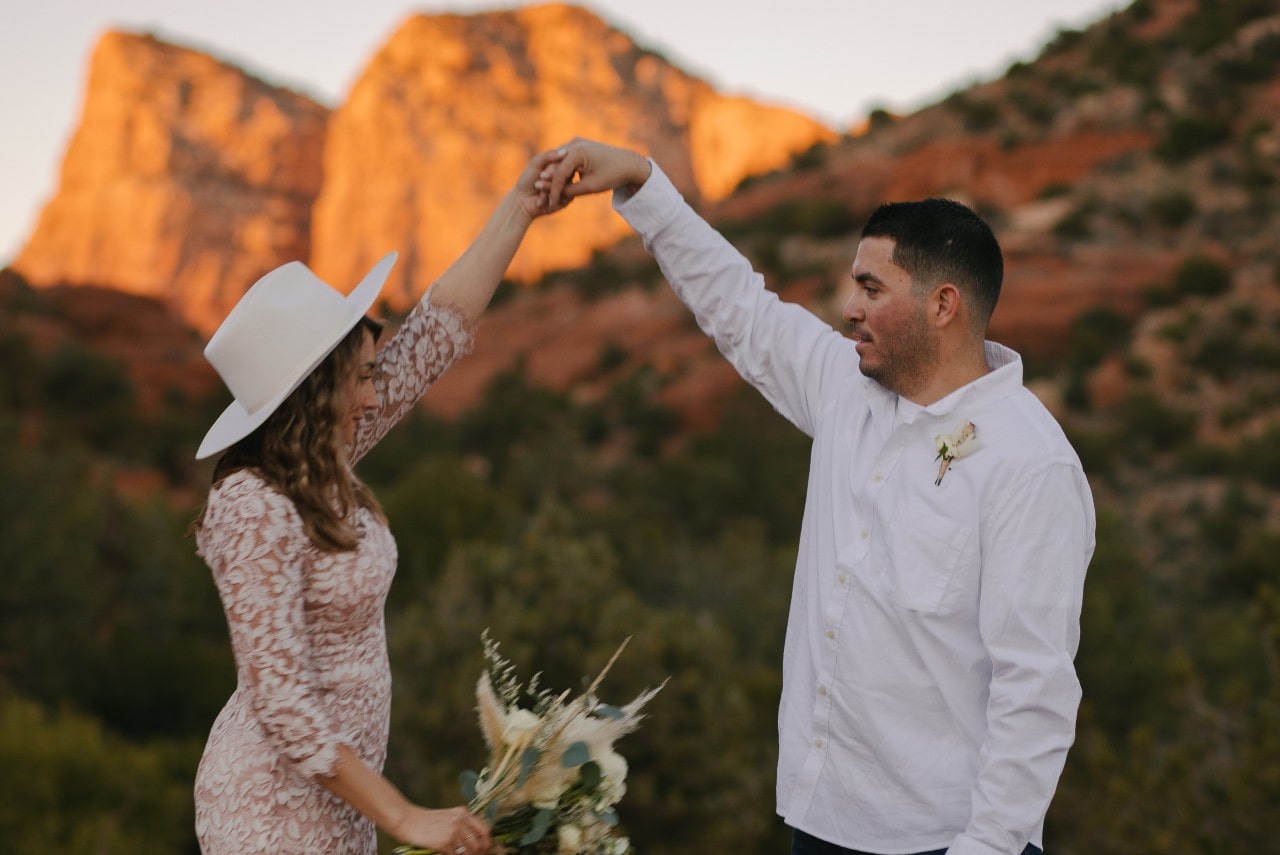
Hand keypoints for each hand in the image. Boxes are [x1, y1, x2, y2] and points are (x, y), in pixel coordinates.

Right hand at [392, 805, 490, 854]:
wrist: (408, 821)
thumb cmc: (427, 821)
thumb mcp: (448, 816)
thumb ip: (462, 823)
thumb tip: (476, 840)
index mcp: (463, 813)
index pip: (484, 830)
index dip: (486, 842)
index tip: (483, 849)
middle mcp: (460, 821)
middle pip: (478, 843)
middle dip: (478, 853)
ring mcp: (453, 832)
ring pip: (469, 851)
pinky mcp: (444, 843)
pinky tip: (448, 854)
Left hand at [512, 147, 571, 219]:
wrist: (523, 201)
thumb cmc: (527, 180)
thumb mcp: (535, 163)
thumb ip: (548, 156)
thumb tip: (565, 151)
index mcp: (559, 165)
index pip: (564, 160)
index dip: (553, 166)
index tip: (540, 173)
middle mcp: (566, 174)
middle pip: (567, 171)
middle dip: (550, 177)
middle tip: (538, 181)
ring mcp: (568, 186)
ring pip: (566, 183)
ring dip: (549, 186)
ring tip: (537, 187)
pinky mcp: (567, 199)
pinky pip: (566, 195)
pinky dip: (552, 196)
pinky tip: (542, 199)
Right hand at [535, 137, 652, 208]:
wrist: (628, 163)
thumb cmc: (612, 175)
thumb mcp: (590, 186)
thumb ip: (571, 191)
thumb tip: (554, 194)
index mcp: (577, 151)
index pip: (559, 173)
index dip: (553, 190)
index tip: (550, 204)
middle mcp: (574, 143)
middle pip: (555, 166)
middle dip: (548, 183)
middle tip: (541, 199)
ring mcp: (575, 143)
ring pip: (559, 163)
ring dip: (553, 178)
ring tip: (546, 194)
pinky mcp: (578, 146)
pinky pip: (565, 160)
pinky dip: (561, 172)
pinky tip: (556, 186)